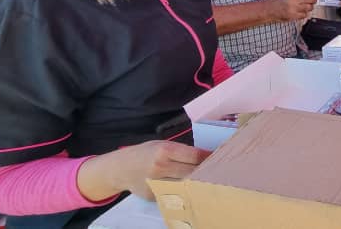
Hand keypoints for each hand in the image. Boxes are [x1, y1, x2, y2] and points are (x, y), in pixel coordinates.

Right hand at [83, 140, 210, 200]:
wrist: (120, 168)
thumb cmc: (145, 153)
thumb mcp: (162, 145)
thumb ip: (182, 151)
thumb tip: (206, 156)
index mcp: (164, 151)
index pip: (194, 156)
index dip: (209, 158)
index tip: (220, 159)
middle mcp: (161, 167)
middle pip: (192, 172)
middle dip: (206, 172)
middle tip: (218, 172)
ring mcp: (157, 183)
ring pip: (185, 185)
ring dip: (197, 184)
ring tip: (208, 182)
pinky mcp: (155, 195)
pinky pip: (175, 193)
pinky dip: (184, 191)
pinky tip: (191, 190)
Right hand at [266, 0, 316, 21]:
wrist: (269, 10)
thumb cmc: (277, 1)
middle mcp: (294, 0)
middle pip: (311, 1)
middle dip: (312, 1)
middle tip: (309, 1)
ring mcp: (294, 9)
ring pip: (309, 8)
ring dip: (308, 7)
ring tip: (302, 6)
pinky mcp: (293, 16)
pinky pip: (304, 15)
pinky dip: (303, 13)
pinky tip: (299, 11)